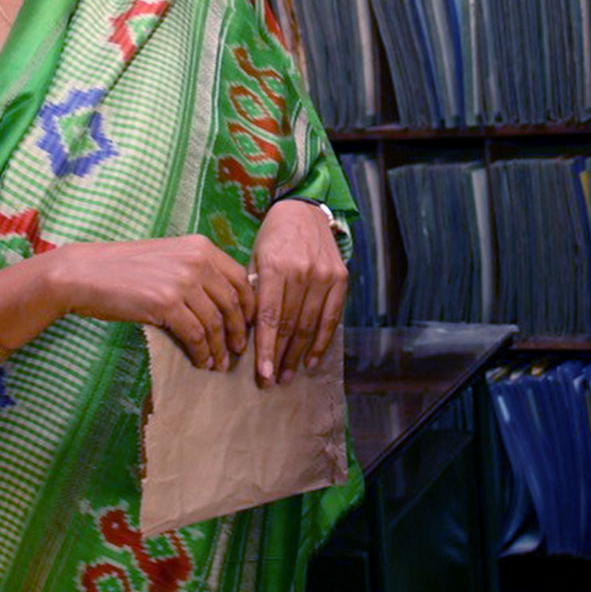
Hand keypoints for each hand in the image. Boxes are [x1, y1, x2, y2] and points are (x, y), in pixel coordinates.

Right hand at [50, 236, 252, 371]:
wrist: (84, 274)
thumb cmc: (123, 268)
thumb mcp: (169, 257)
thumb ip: (196, 270)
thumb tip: (222, 299)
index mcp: (201, 247)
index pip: (240, 278)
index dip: (249, 306)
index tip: (249, 324)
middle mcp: (197, 261)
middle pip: (233, 302)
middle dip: (239, 331)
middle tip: (237, 350)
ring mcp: (183, 281)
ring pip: (216, 322)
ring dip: (220, 347)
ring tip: (219, 363)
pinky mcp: (166, 303)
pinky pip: (195, 334)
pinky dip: (202, 352)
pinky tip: (202, 362)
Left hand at [253, 199, 348, 386]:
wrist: (304, 210)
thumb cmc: (272, 237)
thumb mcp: (254, 258)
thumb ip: (254, 292)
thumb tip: (250, 332)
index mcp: (275, 267)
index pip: (270, 317)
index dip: (266, 349)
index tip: (261, 375)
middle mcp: (302, 273)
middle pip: (290, 325)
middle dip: (280, 357)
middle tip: (271, 381)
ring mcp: (324, 276)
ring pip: (310, 325)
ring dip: (299, 355)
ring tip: (288, 375)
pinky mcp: (341, 279)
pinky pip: (331, 318)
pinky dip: (321, 342)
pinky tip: (312, 361)